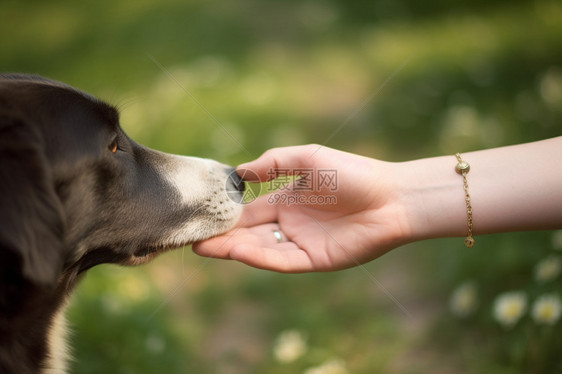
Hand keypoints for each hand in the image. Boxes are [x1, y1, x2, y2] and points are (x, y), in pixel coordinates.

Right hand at [193, 144, 411, 272]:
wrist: (392, 196)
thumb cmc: (352, 172)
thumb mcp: (308, 158)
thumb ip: (273, 162)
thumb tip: (239, 172)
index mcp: (286, 201)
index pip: (248, 212)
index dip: (226, 216)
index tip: (201, 217)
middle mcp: (290, 224)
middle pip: (249, 234)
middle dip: (222, 238)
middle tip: (192, 241)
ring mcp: (301, 244)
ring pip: (260, 249)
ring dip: (233, 250)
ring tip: (205, 249)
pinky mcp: (314, 260)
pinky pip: (281, 260)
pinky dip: (259, 257)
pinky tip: (238, 251)